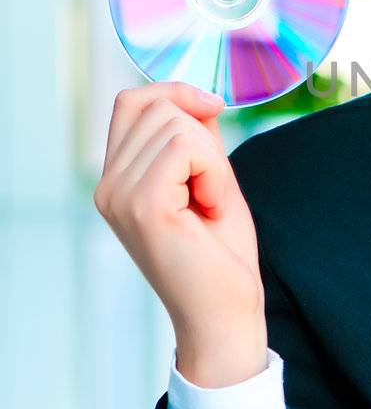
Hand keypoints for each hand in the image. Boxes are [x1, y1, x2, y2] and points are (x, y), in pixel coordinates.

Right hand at [93, 81, 266, 383]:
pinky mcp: (142, 205)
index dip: (176, 94)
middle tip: (210, 190)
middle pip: (157, 106)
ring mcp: (119, 195)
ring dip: (212, 161)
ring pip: (176, 125)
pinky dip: (215, 173)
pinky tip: (211, 209)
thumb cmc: (222, 255)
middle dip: (203, 137)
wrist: (224, 314)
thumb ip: (196, 140)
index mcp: (117, 180)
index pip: (132, 102)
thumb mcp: (210, 180)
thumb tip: (196, 98)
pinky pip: (188, 148)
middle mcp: (108, 186)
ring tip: (209, 205)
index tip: (213, 109)